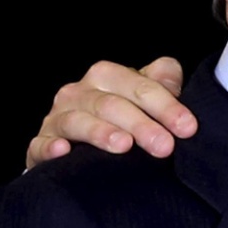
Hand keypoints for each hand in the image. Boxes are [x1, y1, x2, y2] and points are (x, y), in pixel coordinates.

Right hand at [25, 57, 198, 167]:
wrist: (78, 146)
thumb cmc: (120, 118)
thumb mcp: (141, 97)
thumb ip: (161, 83)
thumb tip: (172, 76)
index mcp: (106, 76)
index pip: (139, 86)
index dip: (166, 105)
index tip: (188, 128)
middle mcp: (78, 92)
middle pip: (111, 104)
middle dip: (140, 124)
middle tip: (164, 146)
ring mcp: (57, 118)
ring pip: (78, 121)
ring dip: (101, 132)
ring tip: (124, 146)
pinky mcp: (40, 145)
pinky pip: (41, 144)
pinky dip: (50, 147)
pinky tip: (64, 152)